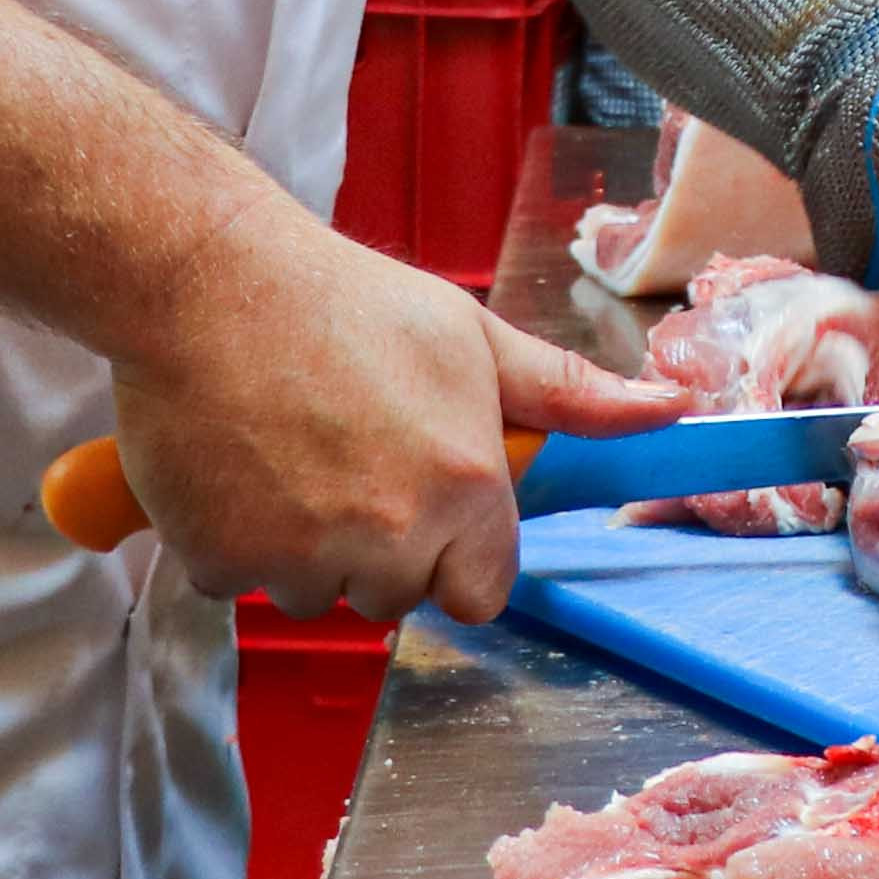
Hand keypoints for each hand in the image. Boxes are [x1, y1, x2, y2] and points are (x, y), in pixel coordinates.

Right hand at [110, 207, 680, 623]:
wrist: (208, 282)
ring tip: (292, 456)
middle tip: (352, 461)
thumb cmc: (345, 303)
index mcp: (466, 489)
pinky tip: (238, 467)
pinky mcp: (221, 560)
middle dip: (382, 548)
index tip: (430, 507)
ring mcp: (300, 556)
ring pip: (318, 595)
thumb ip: (571, 395)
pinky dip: (233, 541)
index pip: (482, 592)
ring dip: (306, 550)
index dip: (458, 552)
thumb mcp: (476, 341)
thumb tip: (670, 411)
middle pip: (398, 596)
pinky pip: (237, 583)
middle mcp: (390, 536)